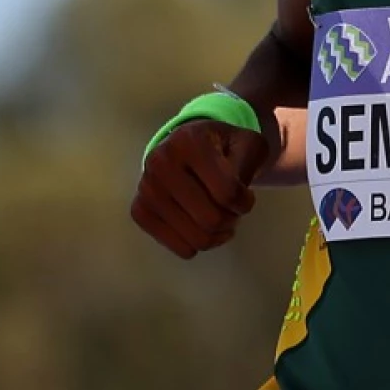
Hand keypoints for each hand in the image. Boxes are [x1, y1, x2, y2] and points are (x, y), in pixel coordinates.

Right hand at [130, 120, 266, 258]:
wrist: (188, 146)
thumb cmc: (223, 147)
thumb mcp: (248, 145)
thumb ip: (249, 166)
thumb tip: (235, 197)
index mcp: (189, 142)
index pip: (227, 192)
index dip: (245, 202)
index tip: (246, 196)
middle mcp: (160, 163)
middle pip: (211, 220)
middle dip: (231, 220)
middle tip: (232, 209)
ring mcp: (146, 189)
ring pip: (197, 239)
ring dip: (217, 234)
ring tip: (219, 215)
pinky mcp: (140, 211)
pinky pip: (180, 248)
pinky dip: (197, 243)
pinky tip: (200, 225)